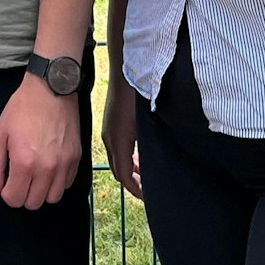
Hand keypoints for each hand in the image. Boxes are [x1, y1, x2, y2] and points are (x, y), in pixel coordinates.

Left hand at [0, 75, 81, 208]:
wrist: (51, 89)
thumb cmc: (22, 109)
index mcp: (24, 162)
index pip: (14, 199)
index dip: (6, 193)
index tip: (6, 181)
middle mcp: (46, 168)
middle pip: (33, 203)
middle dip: (22, 194)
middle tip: (19, 178)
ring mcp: (64, 164)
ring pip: (53, 198)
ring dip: (41, 192)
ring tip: (35, 176)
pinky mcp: (76, 158)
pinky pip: (67, 184)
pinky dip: (57, 183)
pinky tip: (49, 168)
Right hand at [100, 79, 141, 199]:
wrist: (126, 68)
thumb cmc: (139, 93)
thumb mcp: (148, 124)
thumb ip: (151, 147)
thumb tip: (156, 165)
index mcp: (119, 141)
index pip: (124, 176)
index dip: (137, 189)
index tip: (149, 197)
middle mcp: (110, 138)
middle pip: (119, 170)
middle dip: (134, 182)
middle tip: (150, 188)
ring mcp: (108, 130)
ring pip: (118, 158)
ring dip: (131, 168)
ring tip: (146, 172)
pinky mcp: (111, 122)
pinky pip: (117, 147)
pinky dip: (128, 156)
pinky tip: (139, 153)